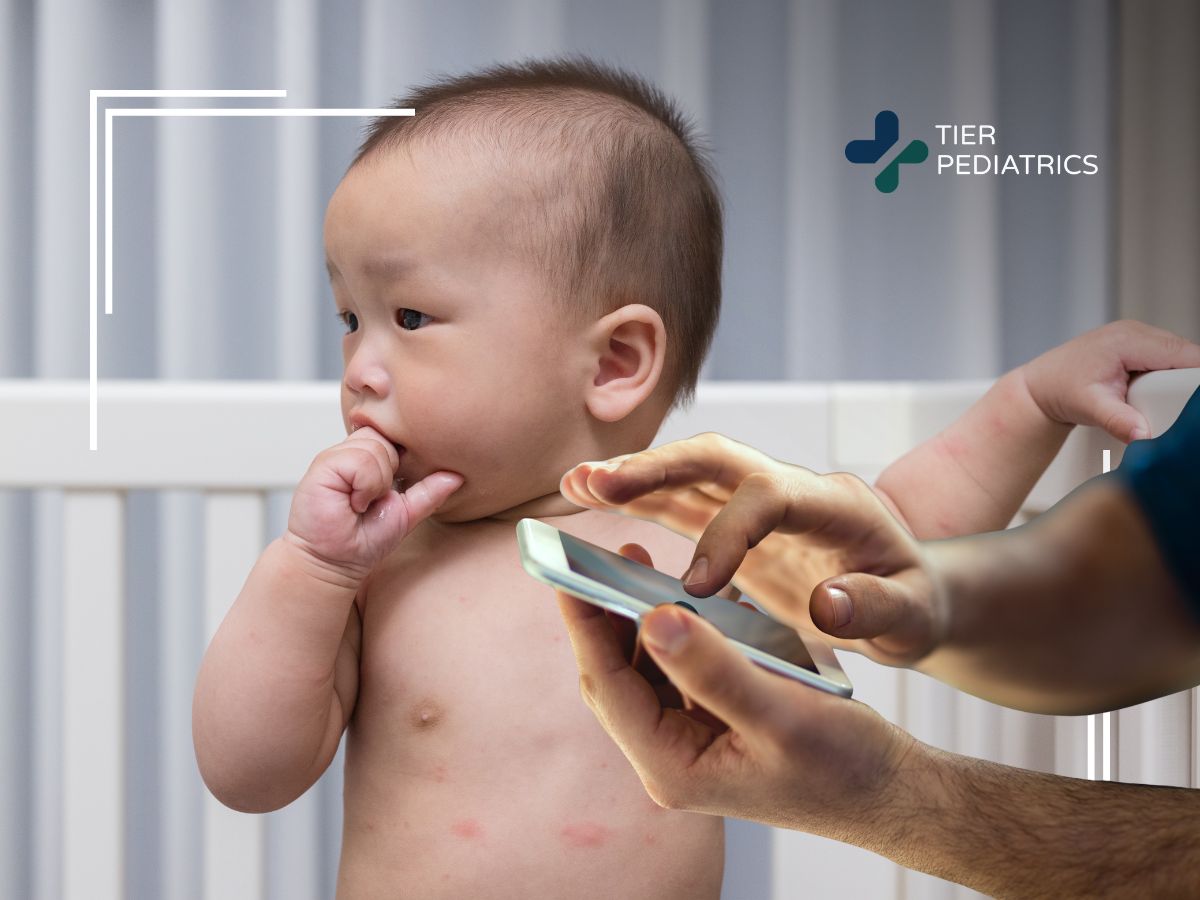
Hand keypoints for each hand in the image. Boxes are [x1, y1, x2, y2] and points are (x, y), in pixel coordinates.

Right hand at [284, 426, 461, 580]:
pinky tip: (353, 503)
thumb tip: (457, 476)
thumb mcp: (406, 513)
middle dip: (389, 472)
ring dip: (377, 482)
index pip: (395, 436)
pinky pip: (358, 460)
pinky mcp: (323, 465)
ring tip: (362, 503)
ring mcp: (335, 457)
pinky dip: (364, 485)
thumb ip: (429, 493)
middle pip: (387, 437)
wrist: (333, 563)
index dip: (400, 459)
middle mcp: (351, 453)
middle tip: (374, 500)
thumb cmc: (363, 541)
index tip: (393, 486)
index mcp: (368, 458)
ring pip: (375, 447)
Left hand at [554, 543, 914, 839]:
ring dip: (642, 618)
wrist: (889, 791)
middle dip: (606, 615)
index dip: (584, 623)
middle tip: (607, 553)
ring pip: (645, 668)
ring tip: (641, 564)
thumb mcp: (779, 712)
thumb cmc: (842, 765)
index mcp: (671, 765)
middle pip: (616, 674)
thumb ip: (714, 669)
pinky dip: (678, 630)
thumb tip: (652, 619)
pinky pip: (678, 668)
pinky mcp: (711, 723)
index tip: (567, 568)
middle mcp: (670, 755)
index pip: (607, 684)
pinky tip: (690, 597)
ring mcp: (689, 740)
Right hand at [561, 433, 945, 665]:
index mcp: (836, 505)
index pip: (770, 496)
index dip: (728, 532)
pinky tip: (588, 497)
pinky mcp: (735, 521)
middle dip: (658, 468)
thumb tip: (829, 603)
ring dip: (633, 476)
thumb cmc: (914, 606)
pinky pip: (680, 502)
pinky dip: (636, 499)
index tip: (697, 586)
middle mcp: (791, 489)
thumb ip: (877, 609)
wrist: (910, 593)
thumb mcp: (914, 618)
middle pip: (718, 459)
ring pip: (689, 473)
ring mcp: (760, 500)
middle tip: (600, 482)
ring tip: (575, 483)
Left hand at [1020, 320, 1199, 442]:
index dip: (1195, 378)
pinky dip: (1166, 376)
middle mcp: (1136, 331)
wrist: (1041, 386)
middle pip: (1184, 354)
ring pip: (1178, 356)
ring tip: (1154, 399)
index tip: (1196, 403)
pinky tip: (1150, 391)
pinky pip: (1166, 358)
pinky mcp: (1138, 345)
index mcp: (1127, 340)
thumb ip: (1119, 421)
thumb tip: (1143, 435)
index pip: (1182, 354)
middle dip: (1185, 382)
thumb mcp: (1089, 408)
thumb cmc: (1059, 389)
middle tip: (1171, 407)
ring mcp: (1138, 335)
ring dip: (1176, 379)